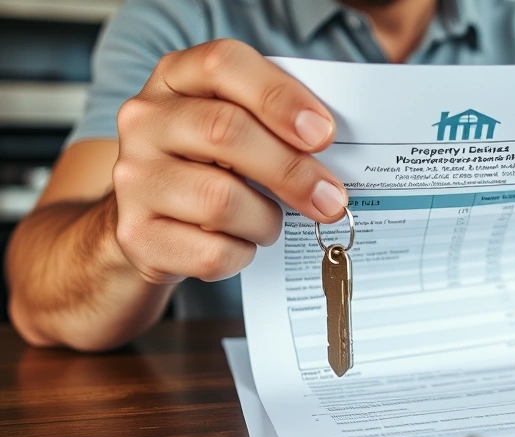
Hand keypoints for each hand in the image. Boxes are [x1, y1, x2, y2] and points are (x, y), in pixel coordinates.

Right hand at [112, 39, 345, 283]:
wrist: (149, 222)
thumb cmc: (211, 167)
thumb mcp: (239, 128)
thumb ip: (277, 124)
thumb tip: (341, 154)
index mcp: (177, 78)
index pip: (224, 64)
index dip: (279, 97)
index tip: (323, 133)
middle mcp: (146, 120)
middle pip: (225, 131)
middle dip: (292, 170)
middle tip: (331, 199)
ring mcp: (133, 178)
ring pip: (220, 200)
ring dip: (266, 220)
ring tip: (271, 222)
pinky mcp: (135, 235)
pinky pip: (210, 252)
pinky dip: (242, 254)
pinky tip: (240, 244)